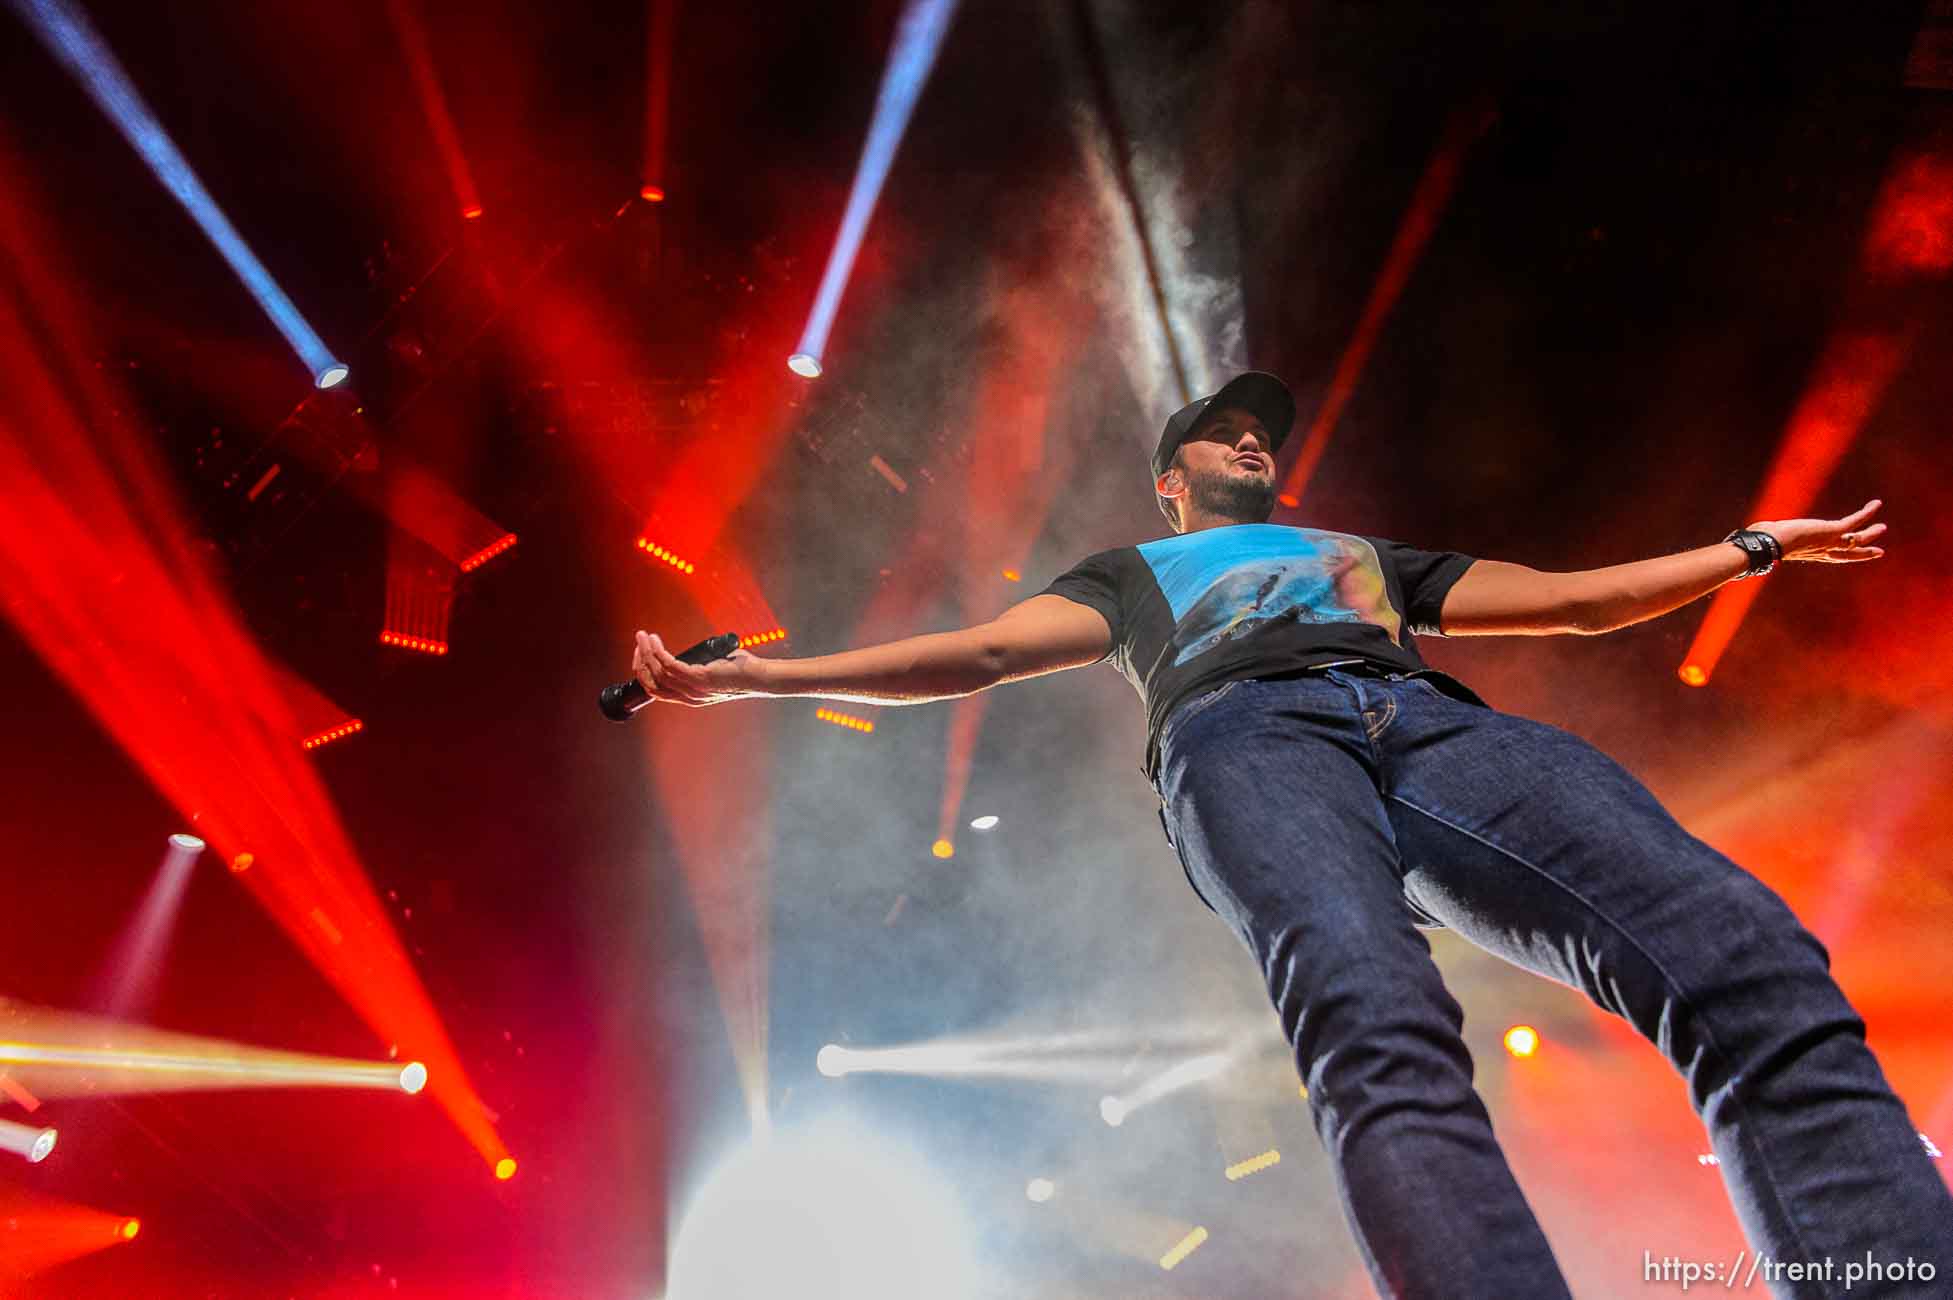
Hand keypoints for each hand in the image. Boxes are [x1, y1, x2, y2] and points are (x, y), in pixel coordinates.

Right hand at [631, 631, 770, 706]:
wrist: (760, 678)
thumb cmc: (739, 670)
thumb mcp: (712, 669)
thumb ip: (699, 665)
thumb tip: (691, 651)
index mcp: (689, 697)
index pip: (656, 689)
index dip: (644, 672)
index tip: (641, 654)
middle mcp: (688, 696)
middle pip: (652, 683)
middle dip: (640, 662)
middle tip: (638, 642)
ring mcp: (693, 689)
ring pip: (658, 674)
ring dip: (646, 653)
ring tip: (643, 637)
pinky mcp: (699, 679)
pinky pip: (670, 666)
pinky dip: (658, 652)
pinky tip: (655, 641)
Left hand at [1750, 499, 1886, 564]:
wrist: (1769, 544)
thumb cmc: (1763, 542)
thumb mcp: (1770, 539)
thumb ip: (1770, 536)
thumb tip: (1756, 530)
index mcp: (1811, 554)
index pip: (1831, 557)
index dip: (1842, 556)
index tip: (1850, 556)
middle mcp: (1823, 550)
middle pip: (1849, 554)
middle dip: (1864, 553)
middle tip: (1879, 552)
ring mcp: (1830, 541)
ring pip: (1857, 539)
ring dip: (1870, 533)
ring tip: (1882, 527)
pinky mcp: (1833, 530)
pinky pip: (1855, 521)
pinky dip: (1866, 512)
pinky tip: (1876, 503)